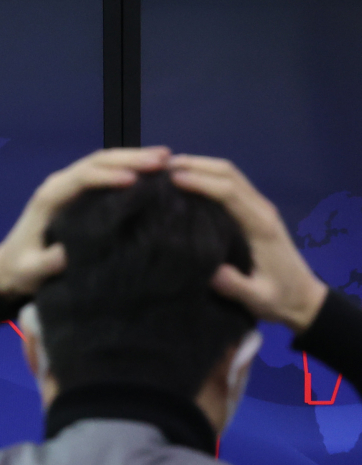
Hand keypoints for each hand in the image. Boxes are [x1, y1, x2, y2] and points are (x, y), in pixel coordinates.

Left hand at [0, 147, 170, 298]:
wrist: (9, 266)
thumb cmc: (20, 269)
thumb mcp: (30, 271)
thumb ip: (46, 263)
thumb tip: (69, 254)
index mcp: (48, 198)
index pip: (81, 178)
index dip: (108, 176)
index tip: (136, 179)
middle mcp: (58, 185)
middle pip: (96, 162)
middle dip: (130, 159)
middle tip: (164, 160)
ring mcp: (67, 186)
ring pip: (102, 163)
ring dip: (133, 158)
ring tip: (165, 159)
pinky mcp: (76, 193)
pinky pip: (103, 173)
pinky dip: (127, 168)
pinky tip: (151, 172)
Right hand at [169, 154, 326, 332]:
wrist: (302, 297)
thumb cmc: (278, 298)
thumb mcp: (259, 299)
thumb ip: (237, 286)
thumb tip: (212, 273)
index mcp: (261, 226)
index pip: (229, 192)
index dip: (201, 182)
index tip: (173, 180)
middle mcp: (261, 210)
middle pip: (229, 174)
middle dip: (197, 165)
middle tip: (162, 167)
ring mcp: (260, 208)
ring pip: (231, 174)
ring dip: (201, 166)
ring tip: (169, 169)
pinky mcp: (255, 211)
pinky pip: (231, 185)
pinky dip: (208, 176)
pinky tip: (188, 180)